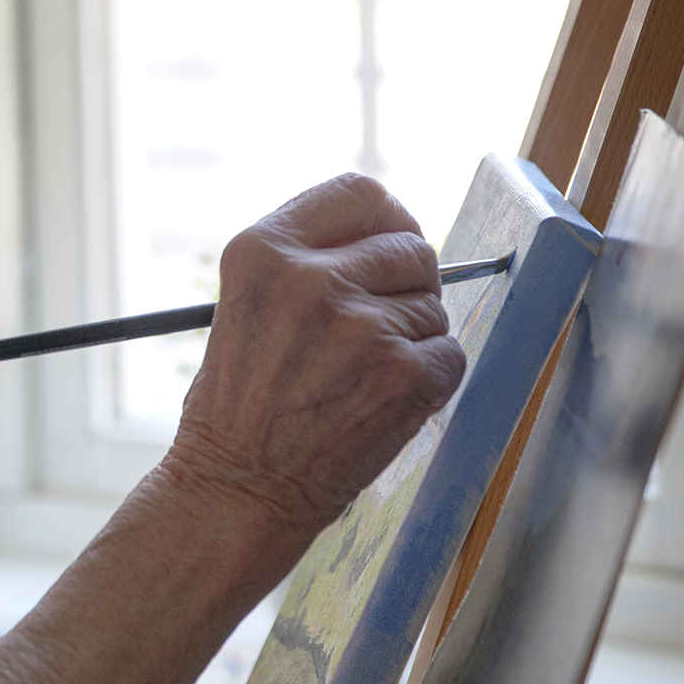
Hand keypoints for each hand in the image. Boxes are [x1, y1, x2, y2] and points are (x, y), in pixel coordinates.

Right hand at [161, 174, 466, 540]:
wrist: (235, 490)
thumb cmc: (238, 404)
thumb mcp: (247, 303)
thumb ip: (307, 261)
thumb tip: (390, 237)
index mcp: (264, 250)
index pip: (361, 194)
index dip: (388, 219)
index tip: (390, 243)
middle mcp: (312, 278)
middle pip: (411, 247)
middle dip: (406, 285)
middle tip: (374, 329)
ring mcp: (361, 327)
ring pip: (432, 306)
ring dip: (411, 339)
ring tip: (359, 377)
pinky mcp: (403, 375)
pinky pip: (448, 354)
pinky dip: (428, 380)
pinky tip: (379, 402)